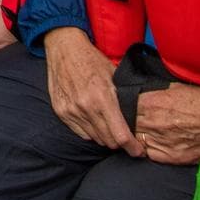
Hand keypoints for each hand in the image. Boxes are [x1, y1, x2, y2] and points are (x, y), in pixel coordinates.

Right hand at [43, 28, 139, 152]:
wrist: (64, 48)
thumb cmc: (91, 59)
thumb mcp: (114, 74)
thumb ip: (123, 97)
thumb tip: (138, 116)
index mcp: (103, 98)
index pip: (120, 135)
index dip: (132, 147)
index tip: (138, 152)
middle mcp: (86, 107)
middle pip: (108, 141)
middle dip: (119, 142)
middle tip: (125, 137)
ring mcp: (72, 111)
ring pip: (94, 138)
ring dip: (104, 136)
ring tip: (109, 126)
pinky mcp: (61, 112)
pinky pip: (80, 133)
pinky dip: (90, 131)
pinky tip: (94, 120)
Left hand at [128, 81, 199, 165]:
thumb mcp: (176, 88)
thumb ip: (155, 92)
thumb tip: (141, 93)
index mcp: (152, 102)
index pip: (125, 106)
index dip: (125, 107)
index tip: (126, 107)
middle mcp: (153, 122)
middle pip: (128, 124)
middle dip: (129, 122)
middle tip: (136, 120)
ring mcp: (160, 141)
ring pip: (137, 141)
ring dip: (139, 137)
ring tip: (146, 132)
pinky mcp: (170, 156)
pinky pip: (150, 154)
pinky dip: (150, 149)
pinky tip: (156, 143)